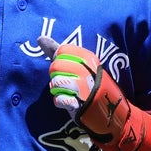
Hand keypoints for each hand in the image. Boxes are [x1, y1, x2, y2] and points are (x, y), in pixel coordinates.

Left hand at [38, 36, 141, 150]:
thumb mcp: (78, 65)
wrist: (110, 112)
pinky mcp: (80, 105)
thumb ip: (57, 51)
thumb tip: (39, 38)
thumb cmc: (89, 84)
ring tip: (67, 91)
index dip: (58, 59)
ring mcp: (85, 89)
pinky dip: (60, 102)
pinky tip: (68, 101)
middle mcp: (88, 72)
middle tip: (66, 82)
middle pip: (56, 66)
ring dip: (57, 89)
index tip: (67, 67)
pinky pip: (59, 99)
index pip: (62, 50)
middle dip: (55, 75)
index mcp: (90, 59)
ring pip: (56, 82)